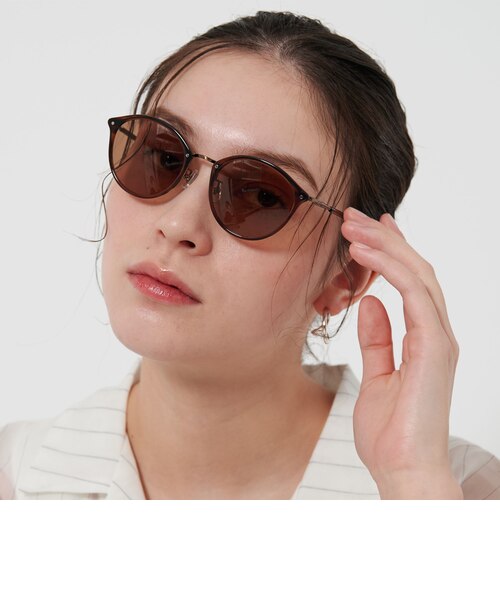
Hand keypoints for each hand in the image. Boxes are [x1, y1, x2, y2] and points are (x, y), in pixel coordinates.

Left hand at [340, 207, 461, 498]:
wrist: (404, 471)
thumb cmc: (392, 434)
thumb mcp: (377, 376)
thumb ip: (378, 340)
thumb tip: (370, 304)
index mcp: (423, 339)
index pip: (410, 283)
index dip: (391, 251)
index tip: (369, 229)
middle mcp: (436, 333)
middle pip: (414, 271)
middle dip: (384, 239)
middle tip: (354, 215)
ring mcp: (439, 339)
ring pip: (417, 275)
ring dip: (384, 245)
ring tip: (353, 225)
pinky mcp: (434, 348)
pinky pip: (413, 295)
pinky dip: (390, 269)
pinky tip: (364, 253)